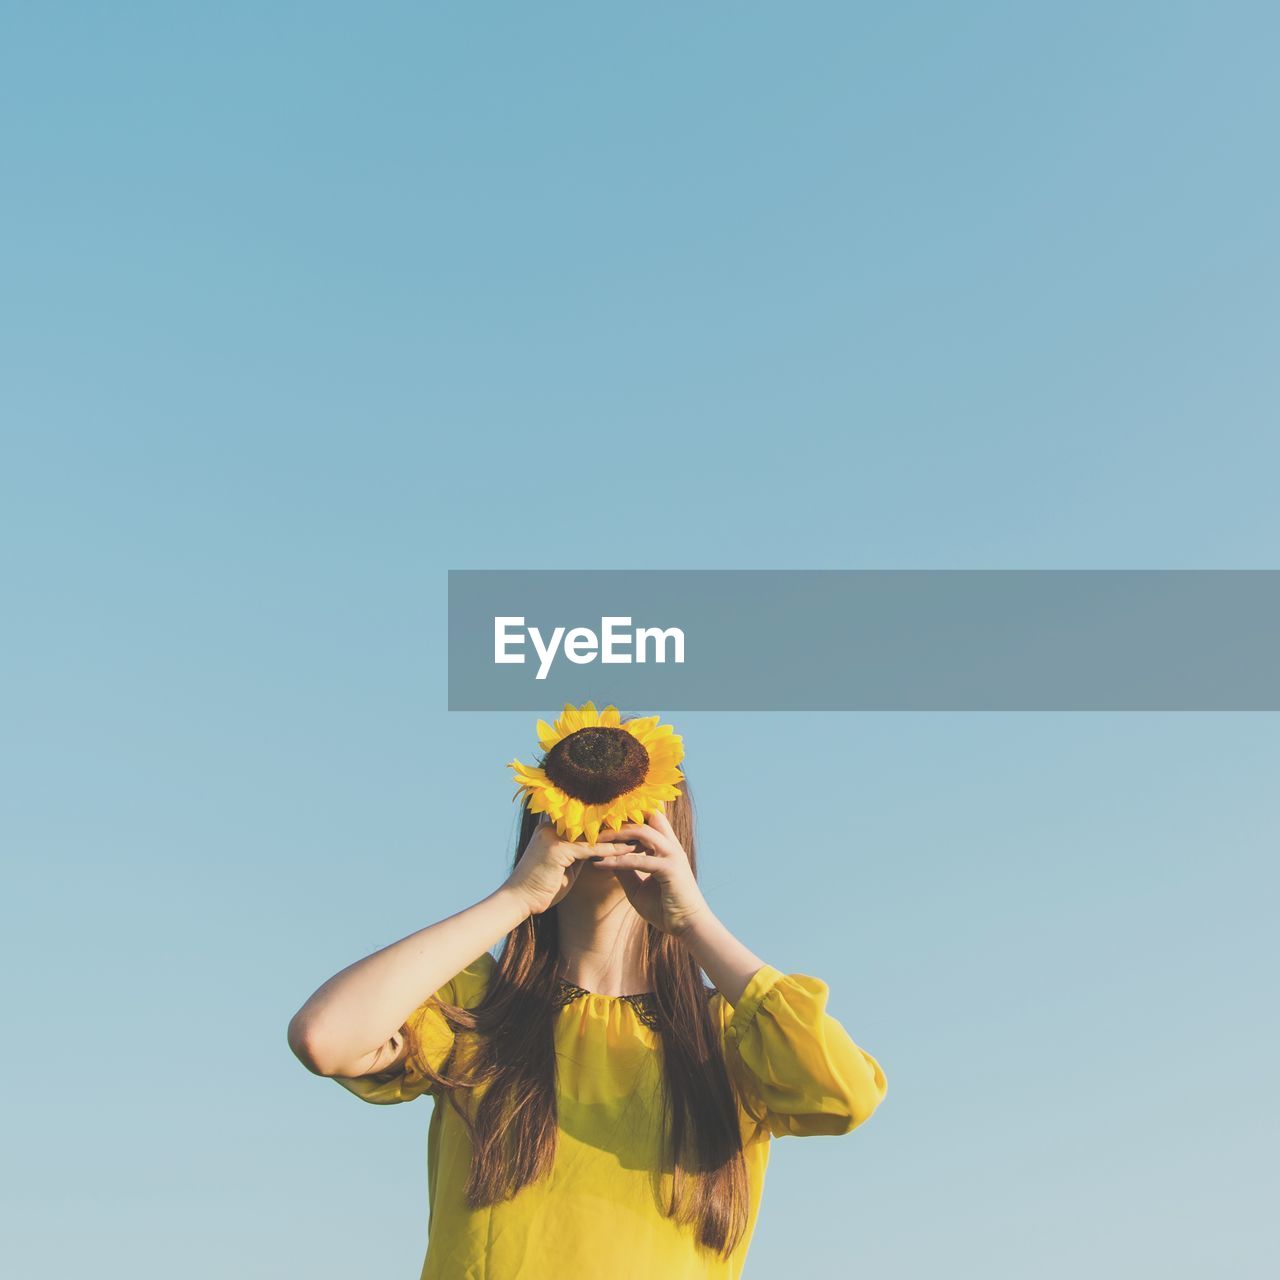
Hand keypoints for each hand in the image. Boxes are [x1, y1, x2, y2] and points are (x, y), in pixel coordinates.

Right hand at [502, 818, 634, 916]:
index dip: (610, 821)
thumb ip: (578, 852)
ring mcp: (553, 835)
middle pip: (592, 821)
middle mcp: (552, 826)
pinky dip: (612, 851)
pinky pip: (591, 848)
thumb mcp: (564, 864)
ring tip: (642, 837)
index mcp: (552, 826)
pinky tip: (630, 852)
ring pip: (595, 832)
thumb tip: (598, 847)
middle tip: (643, 826)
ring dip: (620, 836)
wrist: (517, 901)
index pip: (587, 818)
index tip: (632, 823)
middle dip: (618, 824)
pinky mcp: (557, 849)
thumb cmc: (540, 887)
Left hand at [587, 808, 712, 937]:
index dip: (630, 818)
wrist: (688, 927)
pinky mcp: (669, 869)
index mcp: (667, 849)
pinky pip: (638, 860)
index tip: (605, 824)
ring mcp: (672, 856)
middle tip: (598, 826)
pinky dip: (617, 861)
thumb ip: (625, 872)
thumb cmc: (665, 909)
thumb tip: (605, 859)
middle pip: (649, 816)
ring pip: (643, 832)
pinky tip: (600, 864)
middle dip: (623, 818)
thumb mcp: (638, 888)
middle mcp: (671, 847)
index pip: (651, 820)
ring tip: (596, 840)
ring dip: (618, 833)